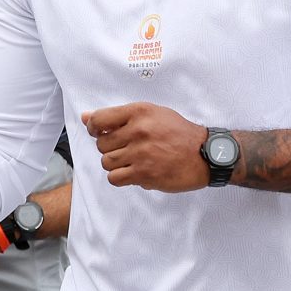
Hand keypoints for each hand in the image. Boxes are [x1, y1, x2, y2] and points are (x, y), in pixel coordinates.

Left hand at [81, 104, 206, 191]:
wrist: (204, 154)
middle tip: (126, 149)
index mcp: (139, 112)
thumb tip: (85, 118)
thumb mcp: (153, 114)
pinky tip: (134, 172)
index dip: (94, 129)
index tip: (99, 133)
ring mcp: (140, 153)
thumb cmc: (179, 133)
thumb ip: (119, 116)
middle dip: (110, 148)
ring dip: (116, 164)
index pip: (99, 120)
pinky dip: (121, 177)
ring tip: (132, 161)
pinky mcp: (144, 174)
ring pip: (107, 162)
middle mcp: (138, 131)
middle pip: (101, 144)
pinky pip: (115, 178)